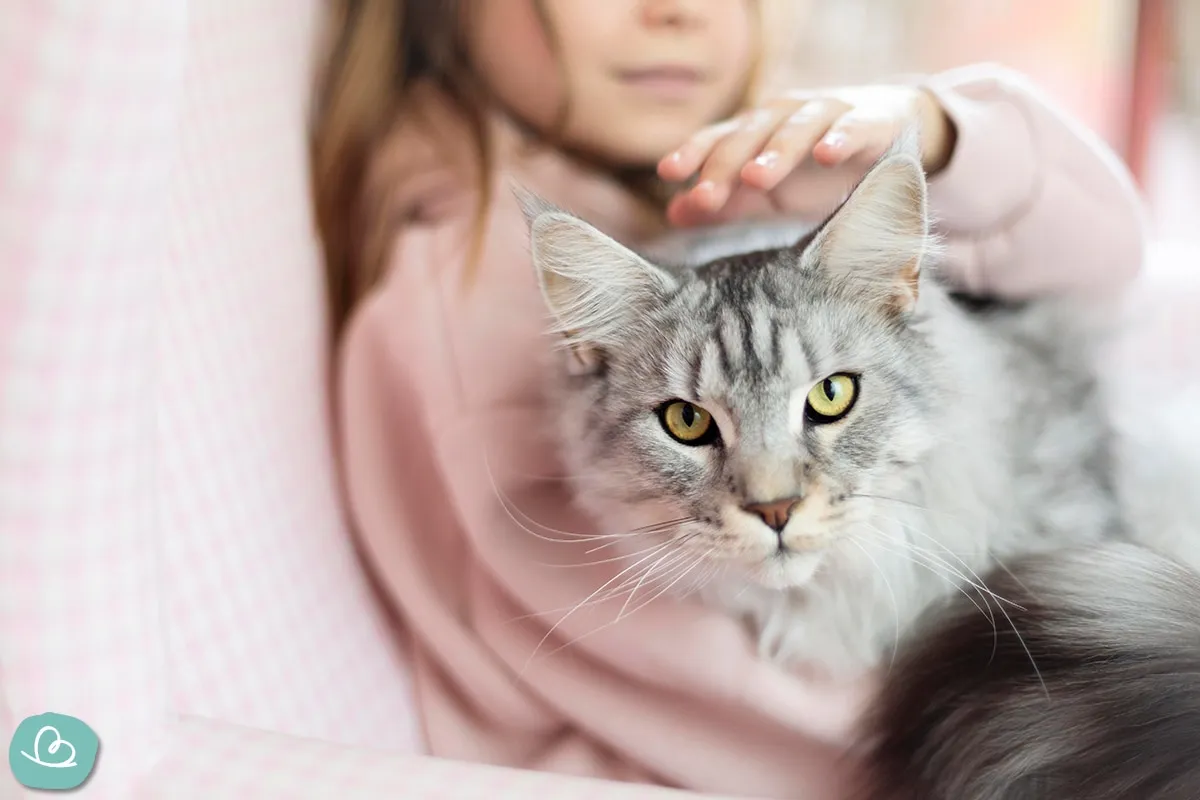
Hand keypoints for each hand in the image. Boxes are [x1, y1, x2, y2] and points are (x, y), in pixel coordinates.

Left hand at [657, 85, 954, 226]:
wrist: (888, 138)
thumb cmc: (816, 171)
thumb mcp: (767, 194)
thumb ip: (724, 204)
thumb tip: (674, 214)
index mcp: (754, 133)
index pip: (716, 140)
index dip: (692, 155)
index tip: (668, 174)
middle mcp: (784, 116)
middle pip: (749, 135)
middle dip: (726, 164)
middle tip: (707, 195)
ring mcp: (826, 114)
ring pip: (795, 128)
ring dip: (775, 151)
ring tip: (757, 178)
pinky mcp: (870, 120)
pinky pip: (853, 127)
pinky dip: (840, 137)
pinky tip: (827, 155)